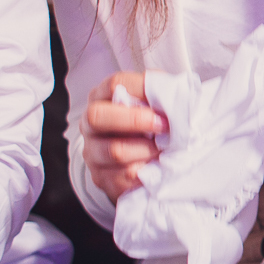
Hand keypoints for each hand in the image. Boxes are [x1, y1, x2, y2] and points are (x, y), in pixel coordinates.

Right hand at [81, 72, 166, 202]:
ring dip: (147, 151)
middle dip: (134, 120)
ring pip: (114, 151)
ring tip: (163, 149)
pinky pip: (123, 177)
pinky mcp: (102, 179)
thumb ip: (161, 92)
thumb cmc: (151, 124)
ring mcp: (93, 153)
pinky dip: (145, 173)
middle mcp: (90, 125)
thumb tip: (173, 94)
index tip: (163, 106)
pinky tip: (155, 167)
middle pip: (96, 116)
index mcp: (102, 98)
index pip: (115, 84)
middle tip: (163, 127)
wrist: (144, 160)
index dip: (142, 92)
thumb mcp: (156, 102)